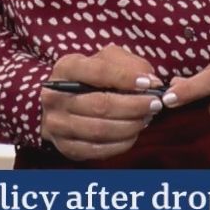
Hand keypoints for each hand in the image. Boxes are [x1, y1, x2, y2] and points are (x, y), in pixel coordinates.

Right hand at [38, 45, 163, 161]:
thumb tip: (151, 82)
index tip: (149, 83)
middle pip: (100, 104)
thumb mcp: (107, 59)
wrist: (62, 101)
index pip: (97, 72)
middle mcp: (54, 97)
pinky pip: (98, 149)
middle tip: (155, 104)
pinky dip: (121, 142)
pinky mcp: (66, 147)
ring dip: (130, 125)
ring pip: (100, 130)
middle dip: (134, 106)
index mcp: (66, 68)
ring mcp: (57, 124)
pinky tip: (134, 132)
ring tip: (147, 118)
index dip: (126, 78)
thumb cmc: (91, 76)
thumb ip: (130, 64)